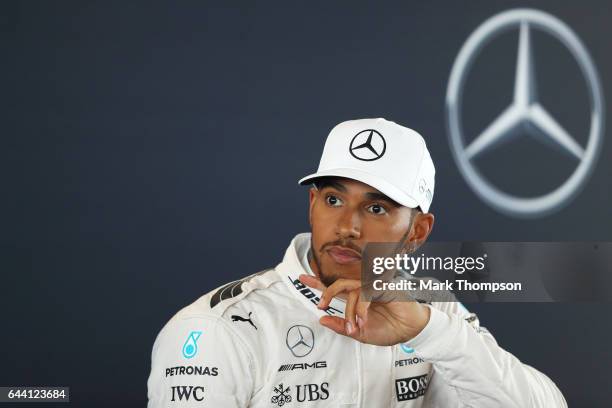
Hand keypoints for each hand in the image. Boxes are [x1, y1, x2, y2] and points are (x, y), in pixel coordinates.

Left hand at [299, 274, 430, 345]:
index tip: (301, 279)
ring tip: (354, 326)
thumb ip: (342, 327)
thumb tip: (321, 320)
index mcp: (356, 299)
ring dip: (348, 309)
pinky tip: (364, 320)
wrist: (412, 332)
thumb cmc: (389, 330)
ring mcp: (372, 286)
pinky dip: (361, 308)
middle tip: (320, 305)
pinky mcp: (382, 286)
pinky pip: (364, 293)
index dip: (318, 284)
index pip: (334, 289)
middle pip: (339, 284)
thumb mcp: (361, 334)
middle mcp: (362, 290)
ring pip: (350, 289)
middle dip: (326, 292)